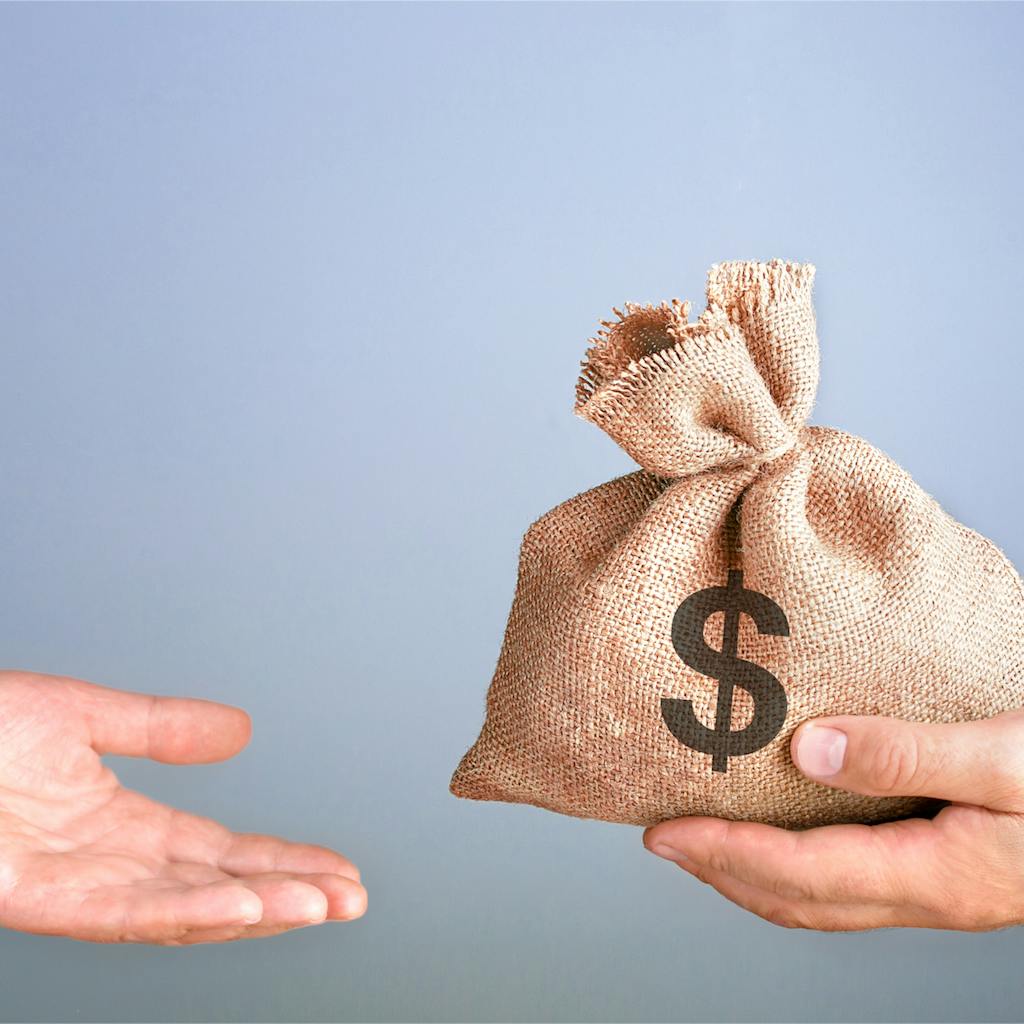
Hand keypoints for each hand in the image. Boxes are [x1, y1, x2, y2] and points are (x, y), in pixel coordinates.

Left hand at [0, 670, 365, 943]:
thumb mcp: (82, 713)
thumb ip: (161, 726)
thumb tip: (241, 732)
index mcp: (117, 824)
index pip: (220, 854)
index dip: (283, 860)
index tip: (340, 867)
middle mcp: (103, 865)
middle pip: (214, 891)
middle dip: (289, 896)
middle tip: (355, 898)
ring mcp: (68, 887)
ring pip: (179, 913)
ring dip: (256, 912)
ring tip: (321, 904)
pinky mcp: (30, 897)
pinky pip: (121, 914)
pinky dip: (189, 912)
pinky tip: (245, 908)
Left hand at [644, 710, 1023, 931]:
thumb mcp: (1003, 757)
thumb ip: (904, 754)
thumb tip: (805, 751)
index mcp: (936, 874)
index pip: (801, 874)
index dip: (724, 854)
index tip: (665, 834)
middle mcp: (927, 894)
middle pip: (798, 901)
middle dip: (722, 871)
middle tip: (661, 841)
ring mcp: (935, 890)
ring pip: (820, 901)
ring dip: (751, 875)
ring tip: (702, 844)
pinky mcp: (941, 871)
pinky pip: (847, 884)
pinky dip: (794, 867)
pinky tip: (781, 836)